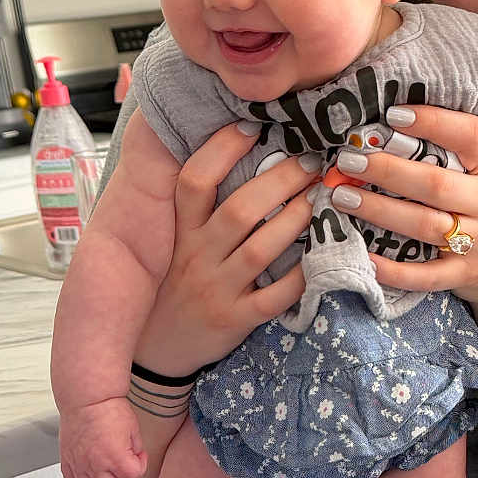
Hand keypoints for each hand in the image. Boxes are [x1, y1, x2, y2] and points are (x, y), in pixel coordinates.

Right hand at [60, 397, 147, 477]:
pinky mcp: (67, 459)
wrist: (86, 398)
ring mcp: (79, 463)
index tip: (139, 457)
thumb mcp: (133, 429)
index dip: (141, 466)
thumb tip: (134, 459)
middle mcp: (95, 463)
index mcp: (114, 456)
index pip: (133, 475)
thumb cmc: (107, 408)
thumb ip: (135, 449)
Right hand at [132, 123, 318, 376]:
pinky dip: (300, 277)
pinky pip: (274, 297)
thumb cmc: (174, 285)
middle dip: (280, 180)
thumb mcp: (173, 243)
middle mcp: (196, 257)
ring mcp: (216, 290)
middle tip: (311, 162)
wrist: (155, 351)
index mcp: (180, 232)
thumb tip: (233, 150)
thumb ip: (197, 208)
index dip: (221, 149)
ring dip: (296, 220)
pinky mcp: (235, 321)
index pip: (194, 182)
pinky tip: (322, 256)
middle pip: (239, 210)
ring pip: (260, 249)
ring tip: (320, 199)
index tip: (252, 126)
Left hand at [327, 104, 477, 338]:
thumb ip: (455, 148)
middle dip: (387, 171)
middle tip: (348, 161)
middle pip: (435, 184)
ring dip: (379, 210)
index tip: (392, 115)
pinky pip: (425, 275)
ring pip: (424, 226)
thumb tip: (390, 121)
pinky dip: (393, 270)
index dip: (433, 122)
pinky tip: (365, 257)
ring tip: (343, 197)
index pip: (471, 135)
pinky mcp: (465, 275)